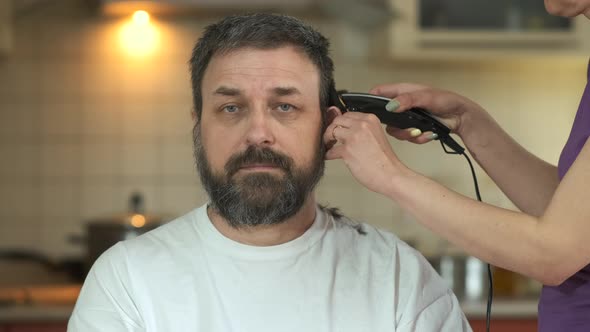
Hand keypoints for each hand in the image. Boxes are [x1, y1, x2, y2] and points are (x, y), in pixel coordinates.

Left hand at [323, 110, 409, 195]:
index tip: (338, 129)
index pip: (348, 114)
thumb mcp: (375, 136)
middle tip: (331, 138)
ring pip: (331, 131)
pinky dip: (328, 154)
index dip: (341, 123)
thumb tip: (345, 126)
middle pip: (337, 120)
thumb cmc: (384, 160)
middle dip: (332, 129)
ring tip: (329, 146)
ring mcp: (353, 137)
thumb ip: (361, 129)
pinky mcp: (347, 151)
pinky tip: (330, 156)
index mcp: (370, 119)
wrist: (391, 175)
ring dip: (327, 139)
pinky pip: (330, 150)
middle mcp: (362, 125)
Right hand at [369, 83, 484, 143]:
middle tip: (404, 127)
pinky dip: (418, 138)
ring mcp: (407, 118)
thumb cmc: (446, 100)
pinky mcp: (414, 129)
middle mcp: (402, 105)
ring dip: (407, 134)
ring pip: (395, 130)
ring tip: (420, 132)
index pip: (379, 93)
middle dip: (393, 125)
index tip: (368, 111)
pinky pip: (408, 137)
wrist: (460, 117)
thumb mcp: (426, 97)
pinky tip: (428, 134)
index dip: (370, 100)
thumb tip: (390, 106)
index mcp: (402, 92)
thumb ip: (407, 99)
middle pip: (384, 117)